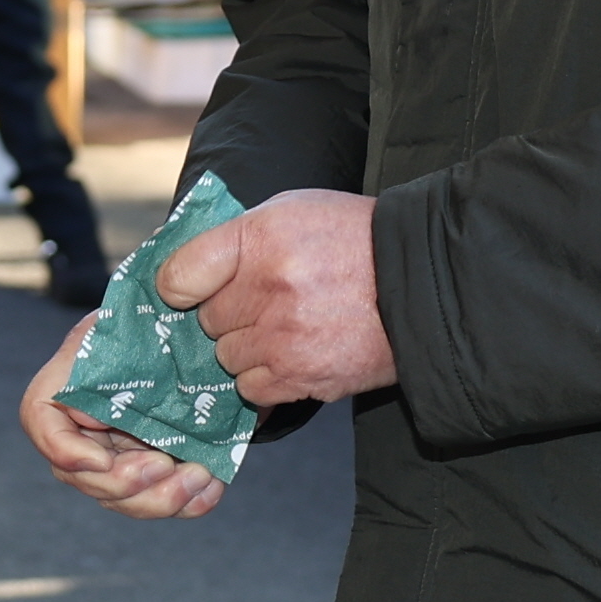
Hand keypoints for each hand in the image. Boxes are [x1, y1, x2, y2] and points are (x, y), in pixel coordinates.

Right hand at [21, 315, 220, 518]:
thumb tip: (91, 412)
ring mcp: (117, 458)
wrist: (194, 337)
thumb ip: (106, 359)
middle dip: (125, 483)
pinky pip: (164, 501)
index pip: (40, 422)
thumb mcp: (127, 326)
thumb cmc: (153, 323)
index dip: (65, 451)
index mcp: (66, 386)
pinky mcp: (153, 474)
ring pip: (124, 500)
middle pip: (83, 477)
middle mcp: (83, 430)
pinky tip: (212, 485)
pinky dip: (191, 501)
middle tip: (164, 464)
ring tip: (200, 475)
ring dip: (161, 497)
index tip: (103, 460)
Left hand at [158, 187, 397, 406]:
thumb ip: (237, 237)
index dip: (180, 287)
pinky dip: (265, 379)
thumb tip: (185, 274)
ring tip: (286, 329)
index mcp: (259, 238)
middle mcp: (266, 288)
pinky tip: (293, 356)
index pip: (180, 274)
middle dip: (229, 316)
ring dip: (247, 349)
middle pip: (207, 321)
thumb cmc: (352, 240)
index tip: (187, 292)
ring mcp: (282, 337)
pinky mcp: (300, 376)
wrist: (421, 283)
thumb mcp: (292, 211)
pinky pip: (251, 390)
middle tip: (264, 305)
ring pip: (227, 358)